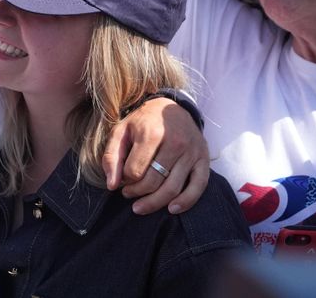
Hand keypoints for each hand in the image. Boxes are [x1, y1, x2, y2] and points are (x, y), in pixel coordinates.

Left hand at [102, 98, 209, 214]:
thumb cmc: (143, 122)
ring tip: (140, 206)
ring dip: (154, 203)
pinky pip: (198, 187)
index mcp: (151, 133)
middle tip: (128, 194)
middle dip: (137, 193)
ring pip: (172, 188)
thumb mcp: (121, 131)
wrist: (173, 107)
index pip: (135, 170)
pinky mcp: (203, 159)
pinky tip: (171, 209)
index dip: (125, 180)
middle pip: (153, 182)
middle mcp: (174, 142)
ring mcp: (191, 152)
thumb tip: (111, 185)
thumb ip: (112, 156)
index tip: (122, 181)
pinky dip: (186, 202)